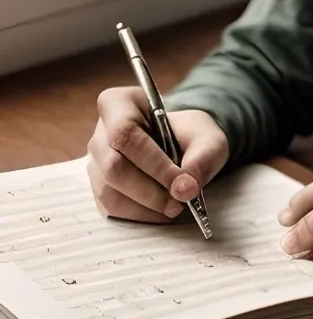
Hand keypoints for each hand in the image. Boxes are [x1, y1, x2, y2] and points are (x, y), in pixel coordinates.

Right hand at [87, 86, 228, 223]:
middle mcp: (100, 132)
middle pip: (113, 167)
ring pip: (109, 191)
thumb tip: (184, 190)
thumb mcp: (209, 138)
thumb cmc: (192, 134)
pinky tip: (161, 212)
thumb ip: (203, 159)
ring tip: (175, 207)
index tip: (182, 181)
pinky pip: (110, 206)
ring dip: (145, 206)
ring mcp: (96, 160)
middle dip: (150, 190)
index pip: (124, 134)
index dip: (153, 162)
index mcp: (119, 104)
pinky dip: (139, 214)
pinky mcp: (99, 185)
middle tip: (181, 201)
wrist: (184, 143)